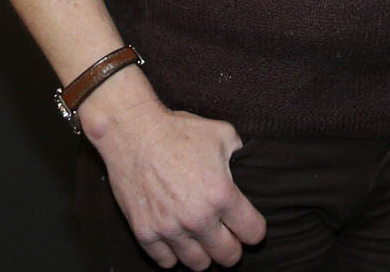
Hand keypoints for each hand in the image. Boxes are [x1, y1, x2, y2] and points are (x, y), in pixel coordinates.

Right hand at [84, 77, 265, 269]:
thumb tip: (247, 165)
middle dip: (233, 249)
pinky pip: (165, 261)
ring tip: (204, 241)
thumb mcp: (223, 134)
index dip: (255, 231)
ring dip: (204, 255)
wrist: (134, 133)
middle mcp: (198, 218)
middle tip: (229, 239)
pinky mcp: (145, 233)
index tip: (250, 228)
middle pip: (227, 256)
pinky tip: (178, 241)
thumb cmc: (179, 131)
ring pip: (197, 264)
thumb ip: (240, 155)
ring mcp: (170, 228)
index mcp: (222, 195)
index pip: (253, 232)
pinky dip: (174, 255)